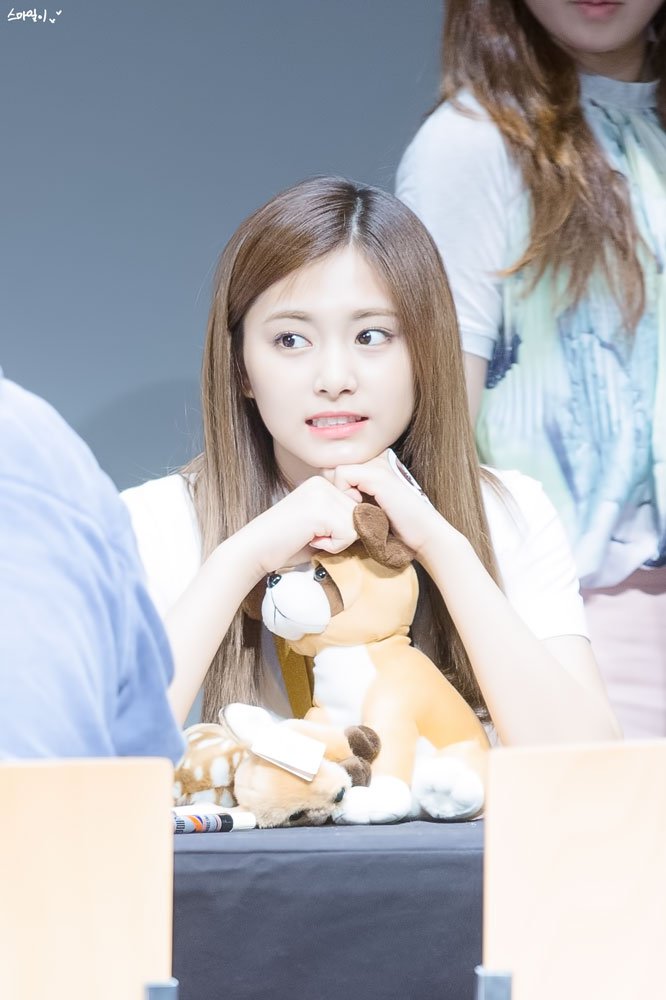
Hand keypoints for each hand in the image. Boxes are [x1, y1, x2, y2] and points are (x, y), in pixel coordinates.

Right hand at [234, 476, 358, 580]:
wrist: (254, 550)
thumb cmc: (285, 543)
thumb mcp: (318, 524)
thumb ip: (340, 518)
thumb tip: (373, 523)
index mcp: (321, 483)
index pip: (356, 507)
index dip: (342, 528)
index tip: (316, 531)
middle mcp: (322, 483)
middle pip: (359, 515)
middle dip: (341, 534)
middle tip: (313, 536)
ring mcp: (320, 494)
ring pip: (356, 525)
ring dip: (337, 541)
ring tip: (311, 537)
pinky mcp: (320, 510)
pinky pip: (348, 534)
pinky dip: (333, 545)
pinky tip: (310, 540)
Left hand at [322, 450, 453, 560]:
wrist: (424, 535)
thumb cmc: (399, 526)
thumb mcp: (371, 504)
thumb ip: (354, 490)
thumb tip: (326, 483)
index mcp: (378, 462)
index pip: (341, 466)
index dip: (339, 488)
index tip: (353, 506)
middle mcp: (378, 458)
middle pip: (335, 466)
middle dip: (337, 489)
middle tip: (355, 508)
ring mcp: (378, 463)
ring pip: (336, 469)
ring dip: (341, 493)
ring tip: (359, 508)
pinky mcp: (377, 474)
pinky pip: (342, 474)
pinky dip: (345, 493)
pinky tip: (360, 506)